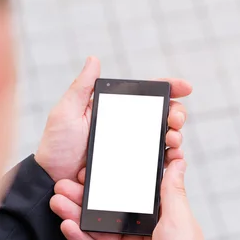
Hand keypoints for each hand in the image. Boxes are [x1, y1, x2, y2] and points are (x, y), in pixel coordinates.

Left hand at [35, 56, 192, 181]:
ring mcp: (132, 148)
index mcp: (115, 110)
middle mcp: (127, 127)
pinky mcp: (133, 168)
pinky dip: (170, 157)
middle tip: (175, 119)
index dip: (169, 88)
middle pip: (163, 115)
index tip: (185, 88)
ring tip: (173, 138)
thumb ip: (81, 87)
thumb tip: (94, 59)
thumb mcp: (66, 112)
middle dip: (177, 113)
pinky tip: (173, 155)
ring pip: (165, 137)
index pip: (146, 95)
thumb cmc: (56, 145)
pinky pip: (158, 161)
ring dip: (176, 135)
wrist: (53, 180)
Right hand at [50, 160, 218, 239]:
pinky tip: (67, 224)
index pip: (132, 193)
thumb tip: (178, 161)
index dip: (114, 180)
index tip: (96, 168)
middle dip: (87, 197)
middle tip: (67, 183)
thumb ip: (172, 190)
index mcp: (159, 216)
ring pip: (98, 227)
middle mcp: (142, 231)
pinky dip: (80, 238)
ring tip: (59, 200)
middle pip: (109, 209)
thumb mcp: (180, 219)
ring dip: (77, 214)